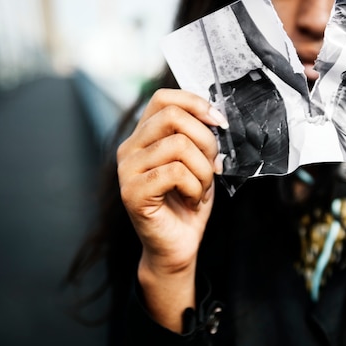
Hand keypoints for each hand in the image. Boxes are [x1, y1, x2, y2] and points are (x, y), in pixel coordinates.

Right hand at [116, 89, 226, 330]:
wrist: (177, 246)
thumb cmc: (187, 204)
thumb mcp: (197, 162)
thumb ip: (198, 137)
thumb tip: (214, 115)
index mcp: (143, 137)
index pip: (163, 98)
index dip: (195, 103)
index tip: (218, 123)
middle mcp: (129, 149)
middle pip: (173, 117)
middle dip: (206, 141)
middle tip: (212, 167)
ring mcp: (127, 171)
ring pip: (179, 146)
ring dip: (203, 171)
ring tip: (200, 189)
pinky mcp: (133, 193)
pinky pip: (175, 173)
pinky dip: (195, 188)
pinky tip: (191, 200)